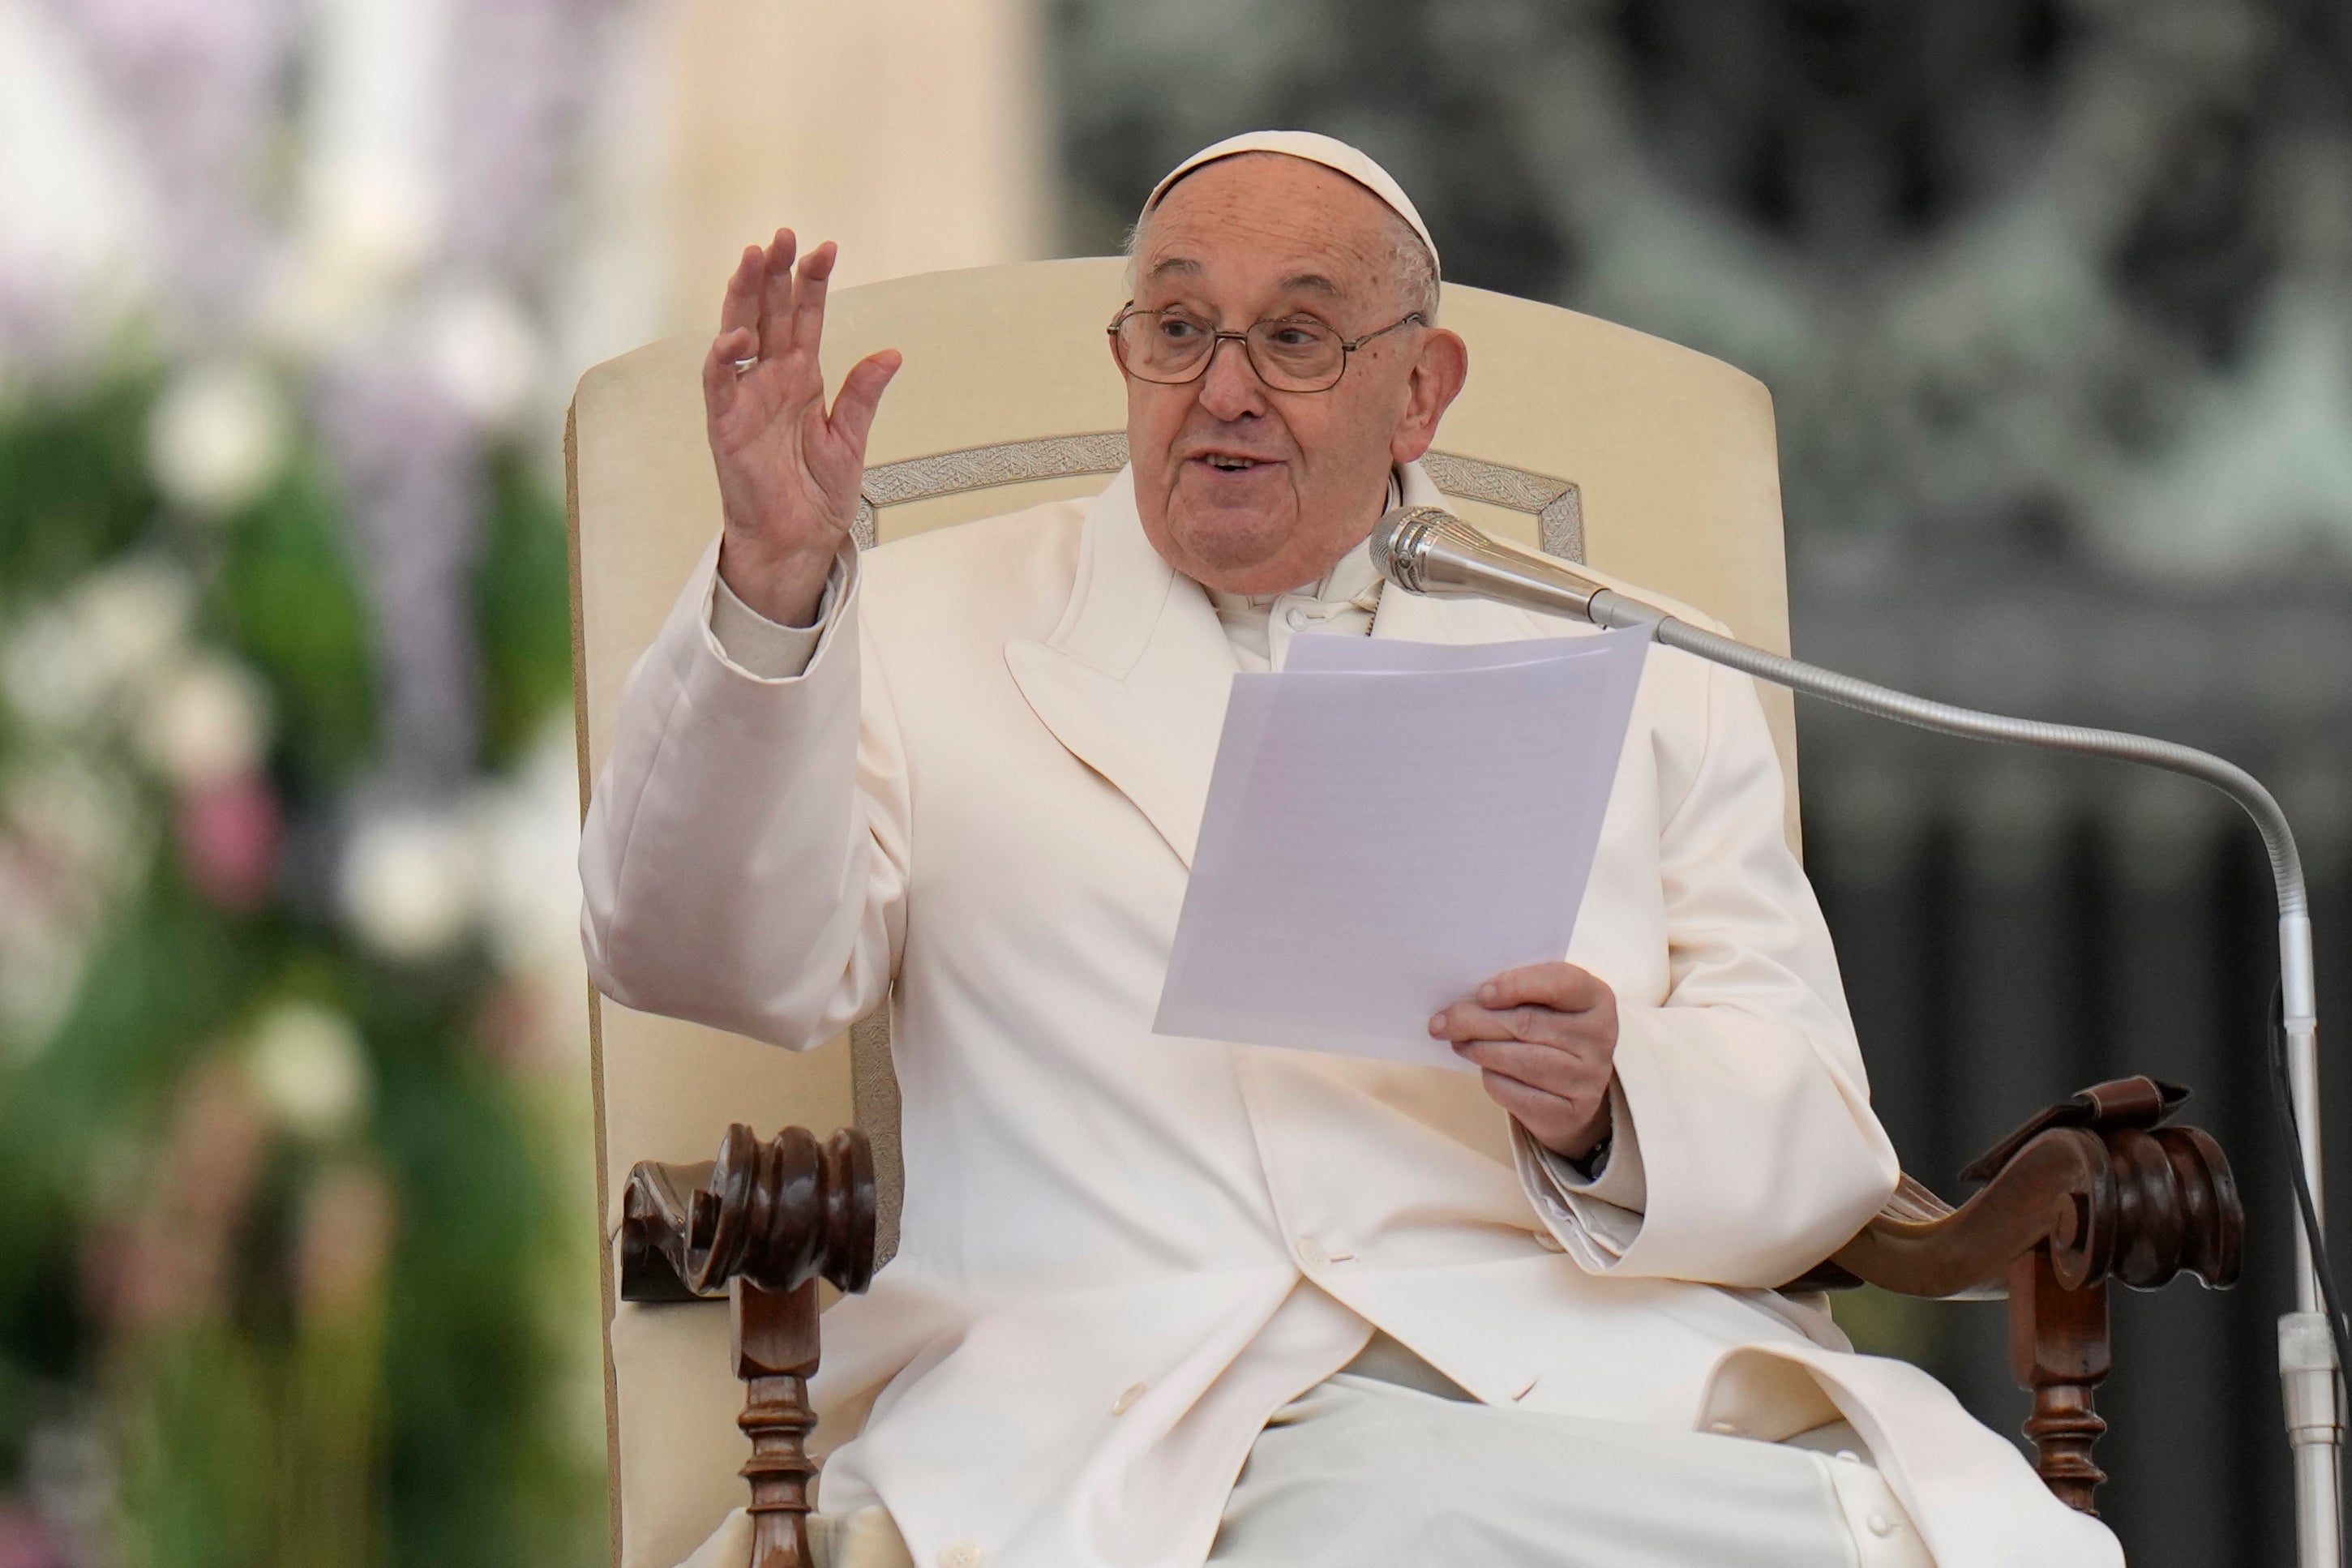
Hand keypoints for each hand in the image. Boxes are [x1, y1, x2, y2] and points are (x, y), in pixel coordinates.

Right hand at [703, 231, 902, 626]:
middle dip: (774, 272)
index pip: (806, 317)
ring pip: (739, 332)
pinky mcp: (725, 423)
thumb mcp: (851, 439)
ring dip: (744, 295)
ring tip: (753, 257)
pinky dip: (724, 356)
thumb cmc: (817, 494)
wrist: (798, 540)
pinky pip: (719, 382)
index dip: (813, 282)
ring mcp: (746, 397)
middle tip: (782, 234)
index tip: (827, 247)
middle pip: (769, 312)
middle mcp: (771, 378)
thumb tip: (891, 353)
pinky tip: (738, 333)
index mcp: (802, 376)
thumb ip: (864, 394)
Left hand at [1429, 963, 1617, 1159]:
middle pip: (1528, 1024)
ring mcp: (1589, 1078)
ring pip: (1520, 1060)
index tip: (1481, 992)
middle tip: (1443, 1022)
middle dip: (1476, 1021)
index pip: (1560, 982)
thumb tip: (1465, 1000)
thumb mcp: (1546, 1004)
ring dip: (1480, 1050)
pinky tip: (1484, 1068)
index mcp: (1596, 998)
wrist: (1573, 1089)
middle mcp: (1599, 1038)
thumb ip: (1518, 993)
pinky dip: (1492, 1078)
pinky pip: (1517, 1093)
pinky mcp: (1570, 1111)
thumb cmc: (1550, 1031)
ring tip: (1459, 1043)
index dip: (1517, 985)